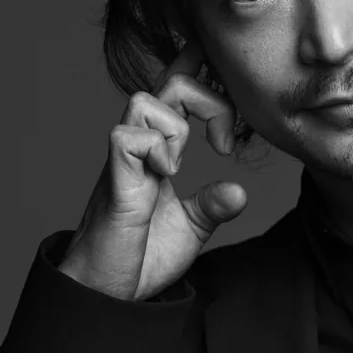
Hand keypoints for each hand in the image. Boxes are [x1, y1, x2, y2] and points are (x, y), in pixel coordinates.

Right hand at [56, 40, 247, 300]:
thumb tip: (241, 191)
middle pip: (168, 83)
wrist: (112, 292)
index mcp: (158, 152)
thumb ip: (213, 205)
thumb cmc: (143, 255)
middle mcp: (139, 148)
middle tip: (224, 145)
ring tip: (183, 164)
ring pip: (143, 99)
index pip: (176, 92)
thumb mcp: (192, 227)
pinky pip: (126, 137)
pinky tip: (165, 177)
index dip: (195, 66)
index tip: (218, 60)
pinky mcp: (113, 181)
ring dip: (176, 125)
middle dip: (207, 97)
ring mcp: (124, 161)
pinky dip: (155, 150)